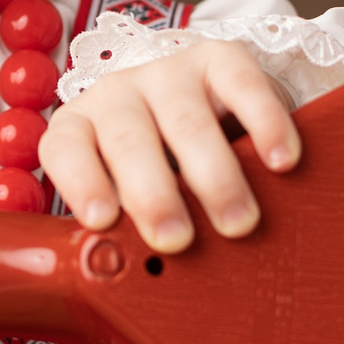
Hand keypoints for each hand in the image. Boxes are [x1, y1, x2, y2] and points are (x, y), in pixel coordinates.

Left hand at [39, 41, 299, 253]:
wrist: (213, 112)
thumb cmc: (164, 175)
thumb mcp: (133, 199)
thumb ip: (127, 230)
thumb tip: (135, 284)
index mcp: (82, 128)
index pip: (64, 148)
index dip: (80, 182)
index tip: (102, 220)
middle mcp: (118, 94)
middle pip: (128, 140)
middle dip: (153, 194)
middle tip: (177, 239)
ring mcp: (169, 72)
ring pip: (186, 120)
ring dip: (213, 175)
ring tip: (238, 222)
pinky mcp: (220, 59)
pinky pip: (242, 85)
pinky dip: (264, 123)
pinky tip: (279, 162)